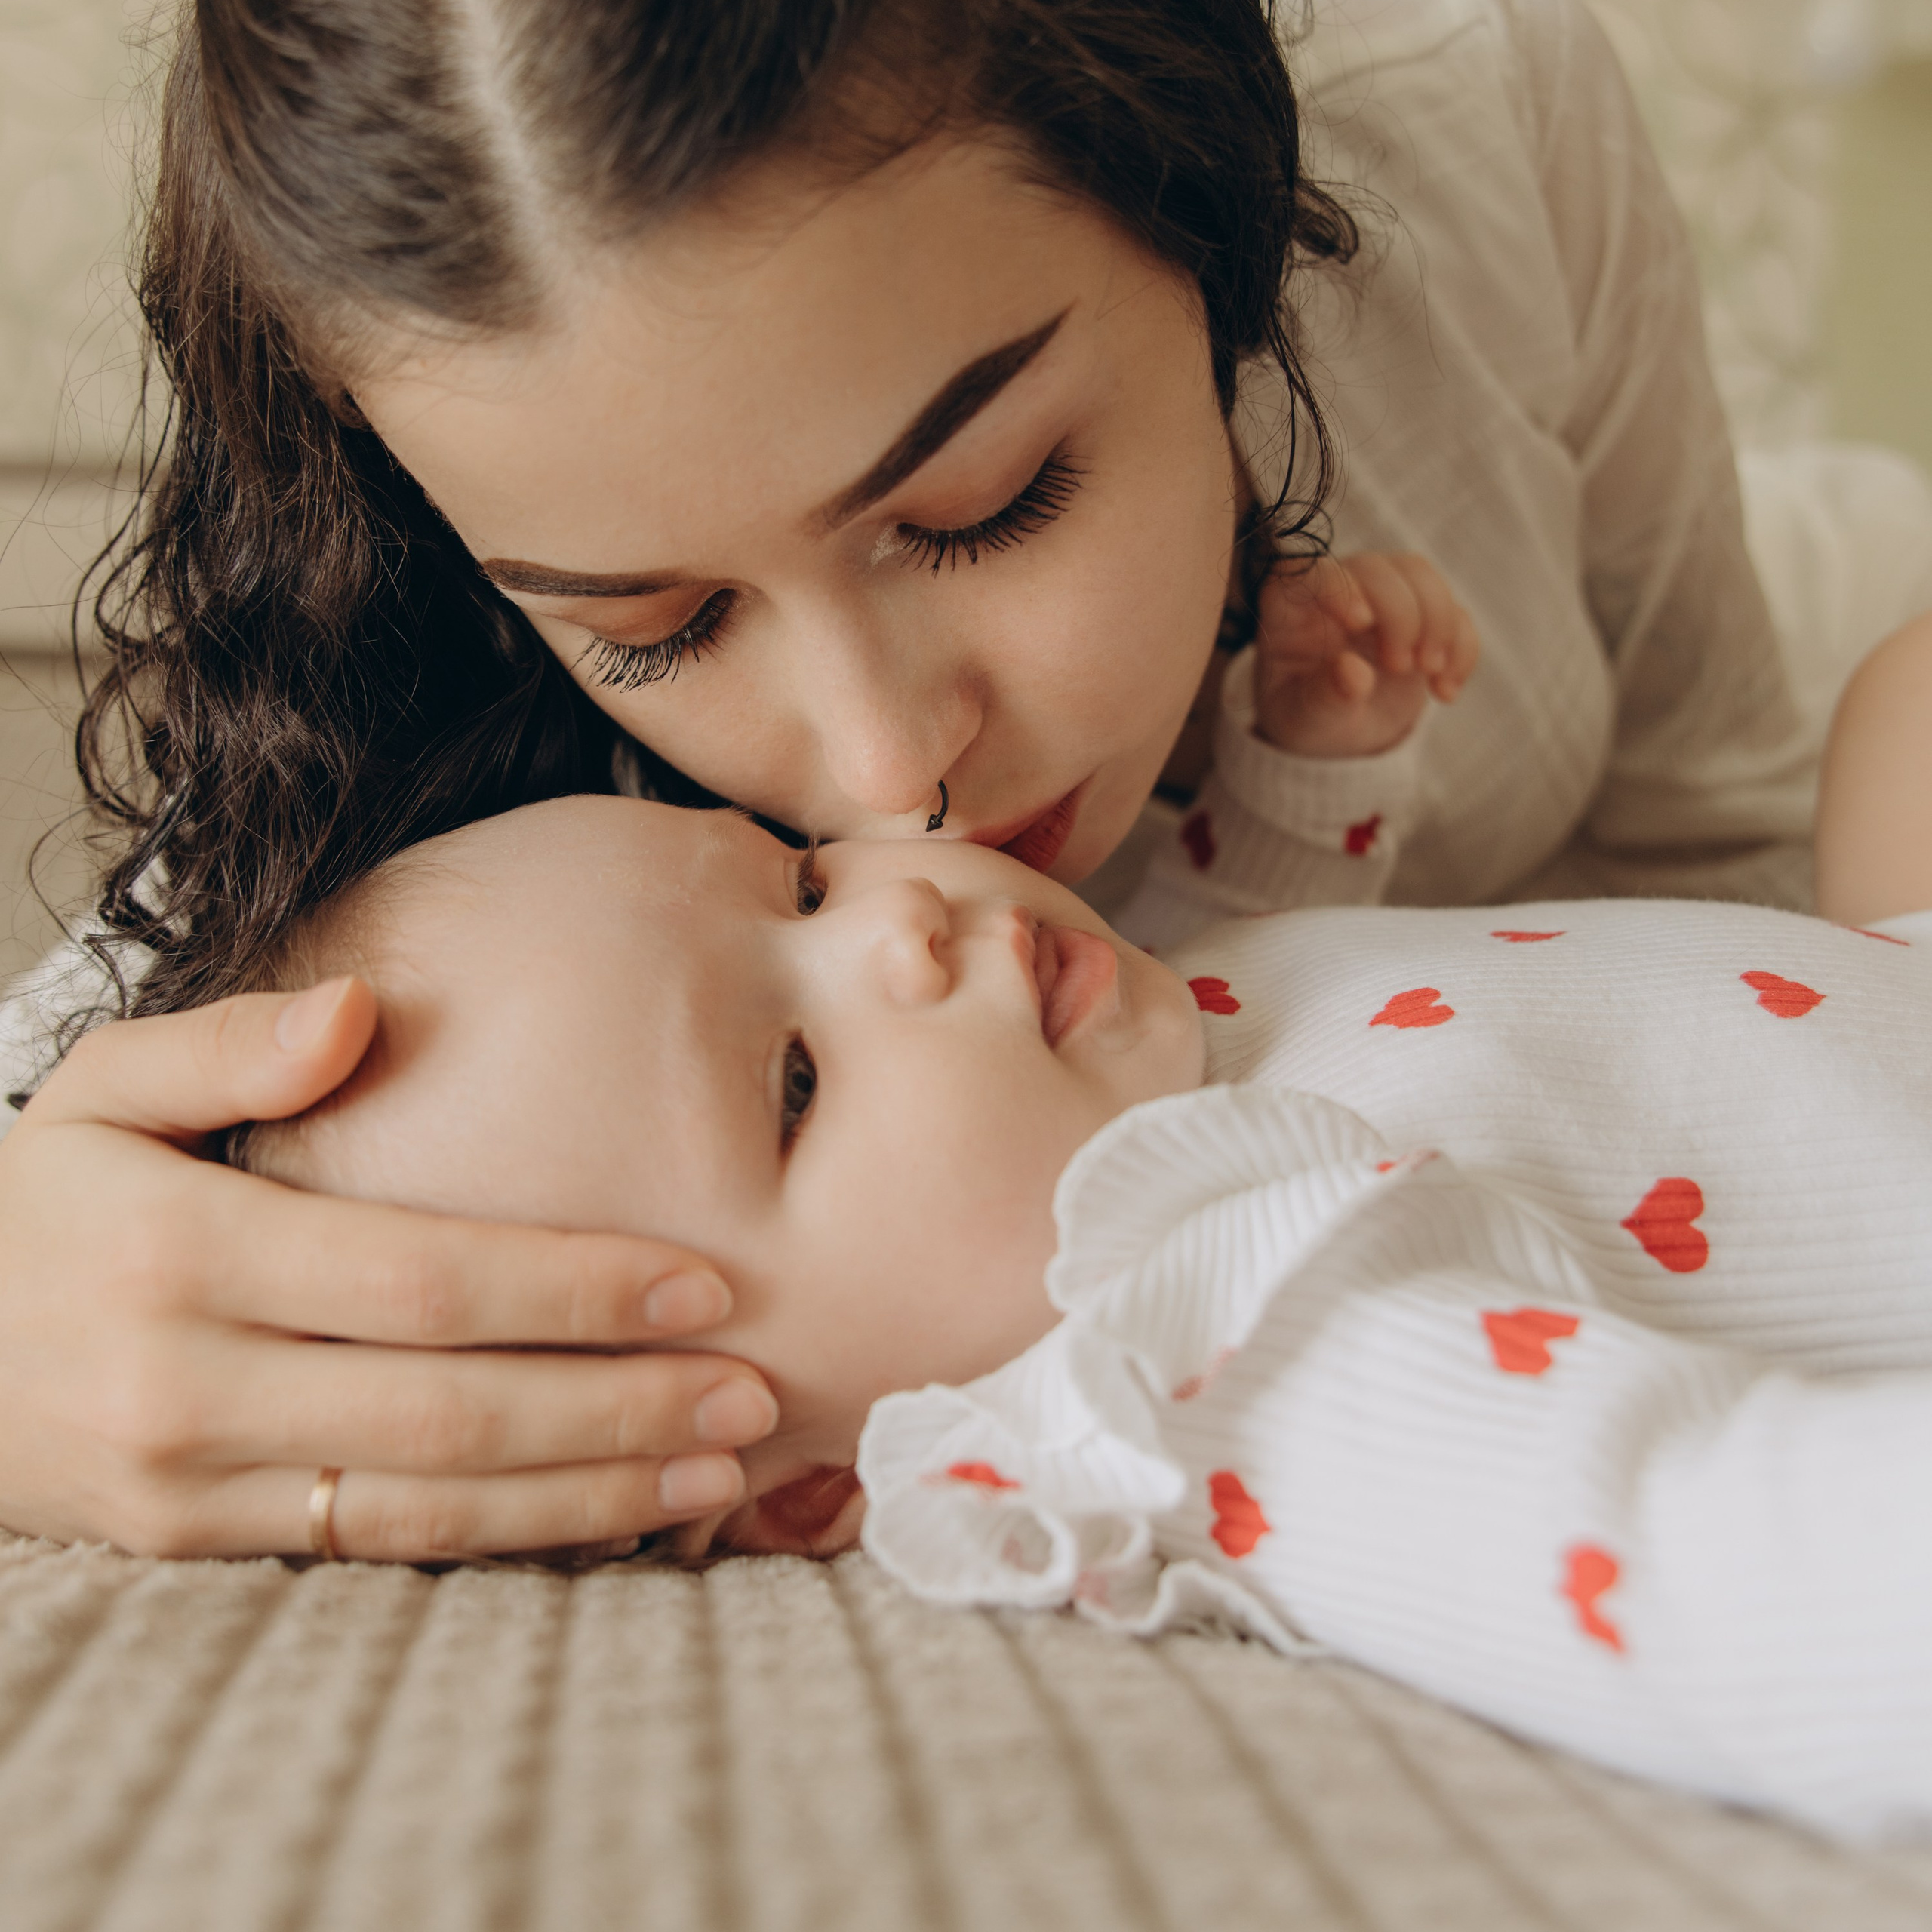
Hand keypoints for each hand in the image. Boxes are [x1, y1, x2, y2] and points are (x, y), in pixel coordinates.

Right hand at [0, 978, 777, 1560]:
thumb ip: (223, 1046)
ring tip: (723, 1474)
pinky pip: (384, 1554)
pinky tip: (617, 1521)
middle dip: (619, 1407)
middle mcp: (189, 1387)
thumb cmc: (36, 1208)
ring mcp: (193, 1489)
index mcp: (178, 1257)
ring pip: (433, 1508)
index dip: (571, 1289)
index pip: (419, 1280)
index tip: (701, 1281)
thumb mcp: (93, 1093)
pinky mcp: (201, 1548)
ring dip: (593, 1493)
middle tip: (756, 1393)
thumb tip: (359, 1009)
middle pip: (452, 1408)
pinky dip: (513, 1544)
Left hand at [1252, 552, 1479, 757]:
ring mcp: (1382, 595)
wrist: (1339, 729)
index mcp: (1290, 607)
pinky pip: (1453, 610)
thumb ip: (1323, 697)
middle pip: (1378, 570)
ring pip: (1421, 576)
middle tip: (1401, 667)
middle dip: (1401, 614)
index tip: (1361, 622)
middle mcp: (1338, 588)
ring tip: (1432, 674)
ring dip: (1439, 623)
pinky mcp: (1421, 613)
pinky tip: (1445, 691)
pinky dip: (1461, 648)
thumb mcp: (1305, 720)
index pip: (1313, 573)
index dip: (1340, 586)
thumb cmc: (1307, 718)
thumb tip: (1352, 673)